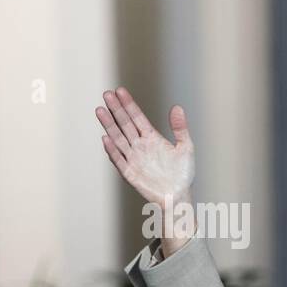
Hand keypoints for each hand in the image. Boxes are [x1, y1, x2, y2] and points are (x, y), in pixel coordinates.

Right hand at [94, 87, 195, 243]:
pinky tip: (106, 138)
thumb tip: (177, 107)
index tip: (120, 91)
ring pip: (118, 138)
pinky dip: (112, 150)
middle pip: (125, 124)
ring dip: (109, 125)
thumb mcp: (185, 148)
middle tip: (107, 94)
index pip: (137, 117)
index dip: (129, 104)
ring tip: (100, 110)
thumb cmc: (183, 174)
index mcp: (151, 137)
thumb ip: (180, 128)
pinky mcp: (130, 172)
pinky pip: (119, 159)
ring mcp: (133, 158)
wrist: (179, 196)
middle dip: (116, 109)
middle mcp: (140, 145)